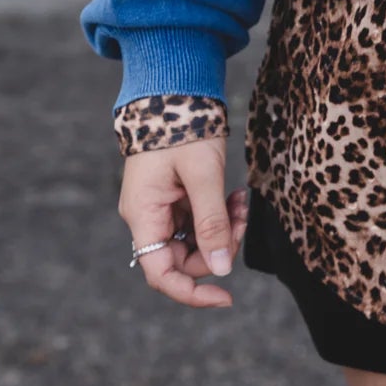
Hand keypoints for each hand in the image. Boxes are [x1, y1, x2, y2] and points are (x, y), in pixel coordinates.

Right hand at [118, 135, 249, 308]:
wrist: (174, 88)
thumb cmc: (184, 128)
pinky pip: (197, 221)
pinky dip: (218, 214)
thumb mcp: (203, 176)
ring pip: (195, 240)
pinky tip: (234, 195)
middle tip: (242, 217)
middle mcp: (147, 217)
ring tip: (241, 200)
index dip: (192, 293)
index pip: (161, 274)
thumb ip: (212, 224)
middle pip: (183, 259)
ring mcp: (160, 207)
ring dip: (222, 228)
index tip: (226, 297)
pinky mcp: (173, 197)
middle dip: (219, 247)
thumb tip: (223, 270)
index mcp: (144, 215)